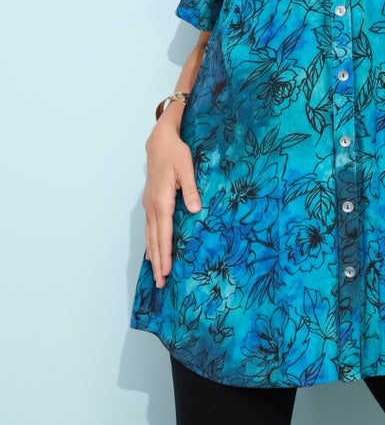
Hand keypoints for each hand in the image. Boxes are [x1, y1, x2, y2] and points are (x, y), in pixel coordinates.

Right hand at [142, 122, 201, 287]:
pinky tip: (153, 251)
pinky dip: (151, 242)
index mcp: (162, 200)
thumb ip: (192, 189)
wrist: (159, 141)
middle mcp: (152, 206)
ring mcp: (149, 205)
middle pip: (154, 239)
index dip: (165, 253)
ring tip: (156, 273)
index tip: (166, 271)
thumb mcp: (187, 168)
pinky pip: (150, 227)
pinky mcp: (150, 202)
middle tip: (160, 283)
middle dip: (157, 262)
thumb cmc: (175, 153)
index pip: (164, 233)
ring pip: (150, 235)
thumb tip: (196, 210)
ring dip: (153, 254)